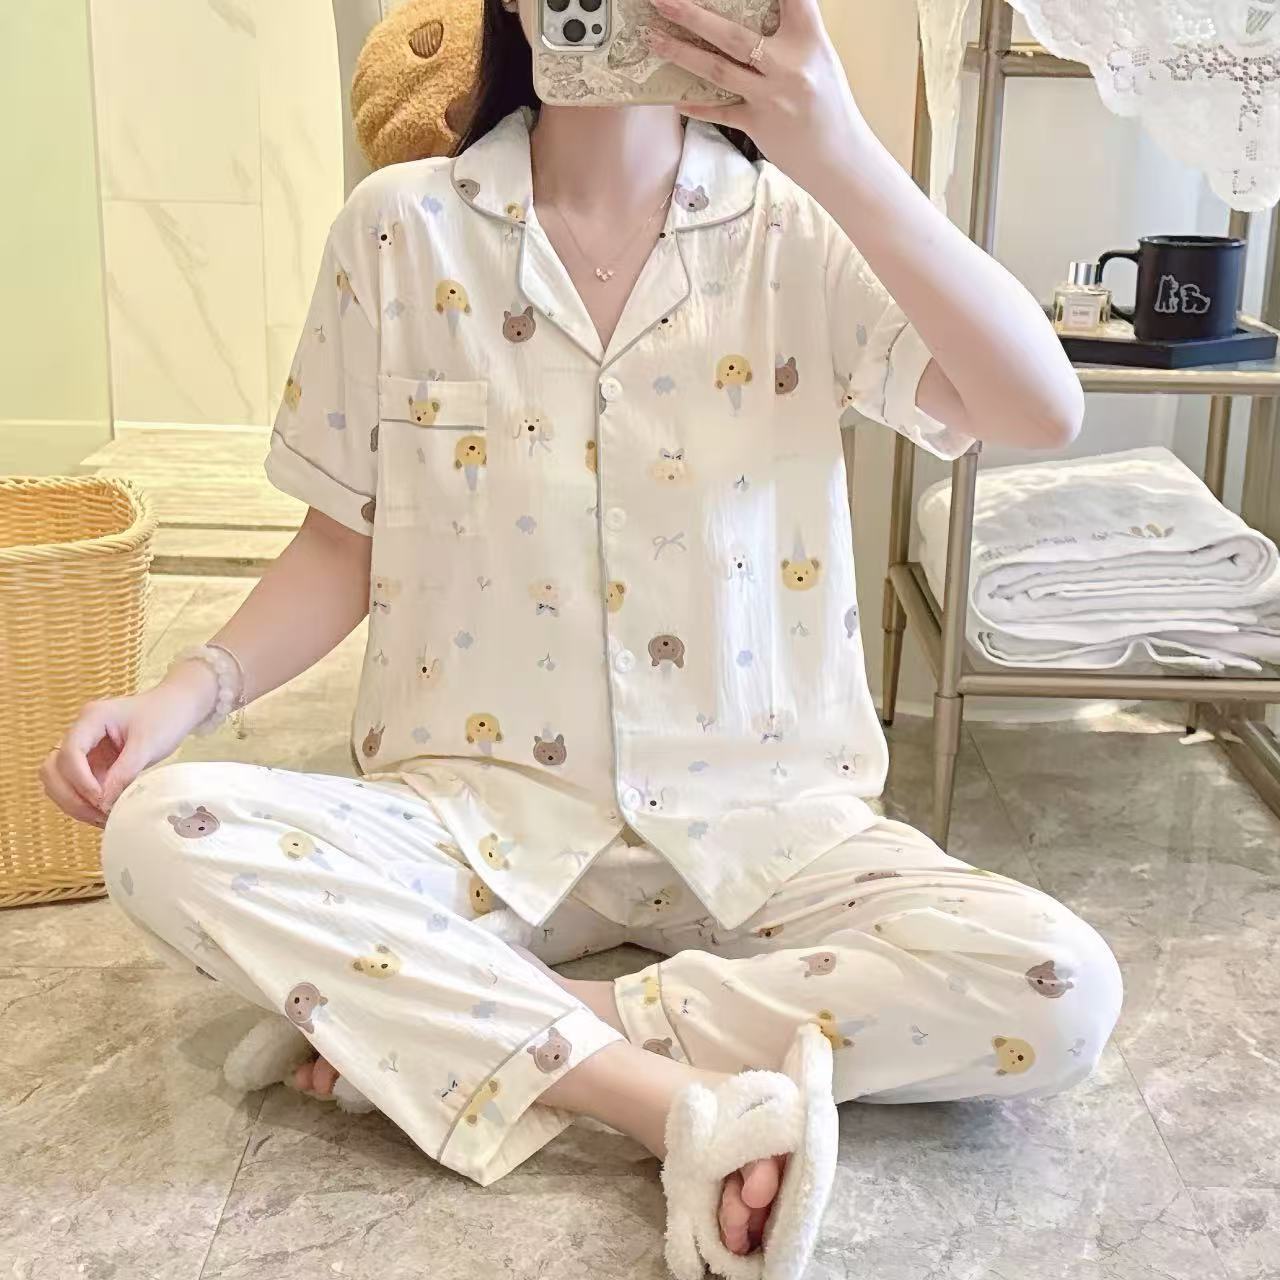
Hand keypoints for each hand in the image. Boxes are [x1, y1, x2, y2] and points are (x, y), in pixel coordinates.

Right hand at [39, 660, 218, 824]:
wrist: (178, 707)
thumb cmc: (165, 717)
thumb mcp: (148, 745)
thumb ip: (124, 772)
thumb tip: (103, 802)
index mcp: (92, 718)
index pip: (70, 751)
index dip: (80, 779)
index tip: (100, 799)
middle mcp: (81, 732)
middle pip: (54, 768)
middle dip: (70, 794)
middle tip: (98, 813)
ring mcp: (85, 748)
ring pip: (58, 779)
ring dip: (73, 802)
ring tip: (101, 817)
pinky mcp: (92, 762)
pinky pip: (76, 786)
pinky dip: (83, 801)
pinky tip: (103, 814)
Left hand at [644, 0, 865, 183]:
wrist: (840, 157)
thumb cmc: (829, 105)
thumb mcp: (820, 59)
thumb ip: (792, 34)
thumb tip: (759, 15)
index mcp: (809, 41)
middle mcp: (789, 66)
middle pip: (732, 35)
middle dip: (692, 14)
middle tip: (663, 0)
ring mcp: (771, 97)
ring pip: (718, 69)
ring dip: (681, 53)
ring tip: (654, 38)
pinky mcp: (758, 125)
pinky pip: (720, 112)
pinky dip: (697, 105)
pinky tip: (676, 97)